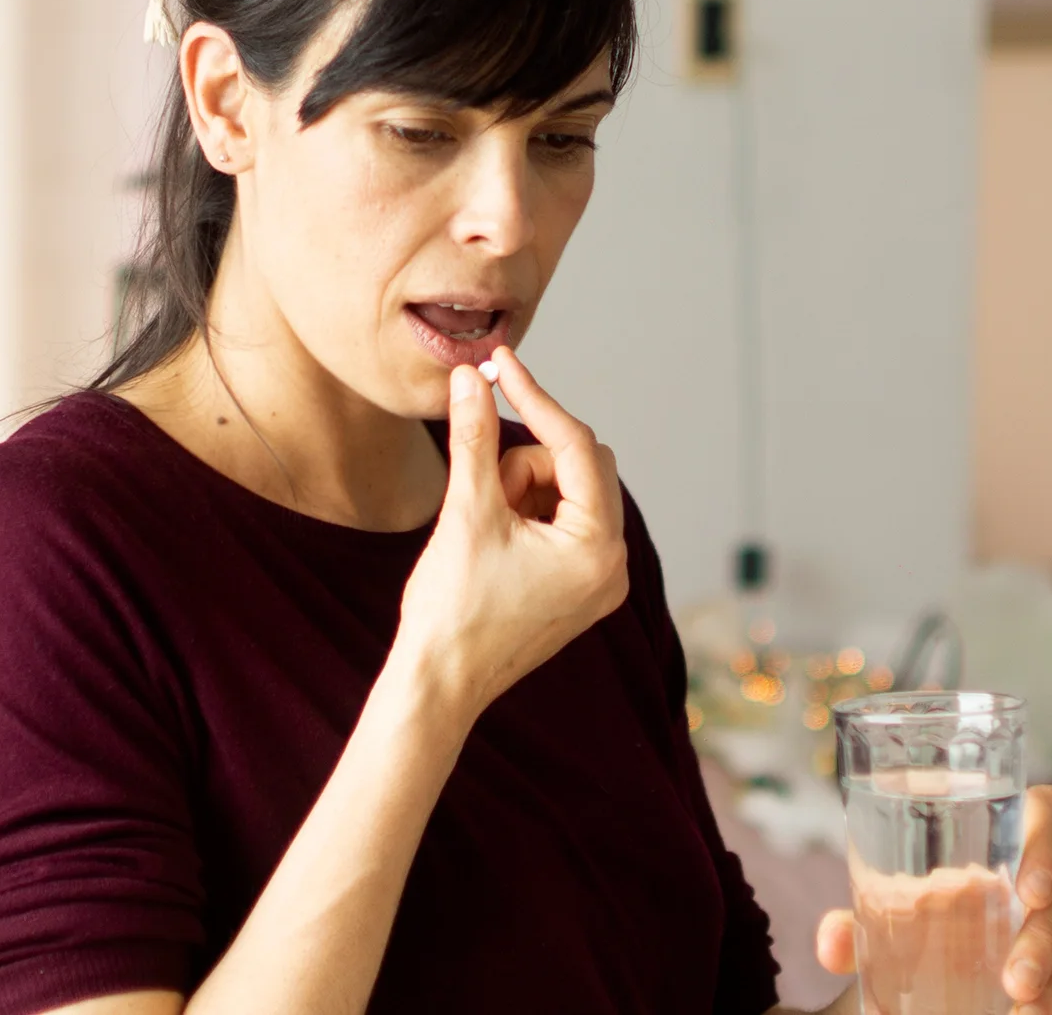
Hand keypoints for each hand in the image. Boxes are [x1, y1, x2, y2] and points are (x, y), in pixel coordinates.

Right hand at [390, 346, 628, 725]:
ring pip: (567, 490)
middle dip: (526, 461)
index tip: (499, 364)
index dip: (535, 398)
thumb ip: (473, 436)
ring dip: (521, 489)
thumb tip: (471, 377)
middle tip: (483, 489)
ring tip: (483, 528)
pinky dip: (526, 514)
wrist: (439, 686)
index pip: (575, 445)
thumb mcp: (465, 512)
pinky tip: (493, 542)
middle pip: (578, 464)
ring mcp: (599, 579)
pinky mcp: (579, 588)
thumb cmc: (452, 609)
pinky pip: (562, 521)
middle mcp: (613, 563)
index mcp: (597, 546)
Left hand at [811, 786, 1051, 1014]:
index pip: (1047, 808)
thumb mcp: (886, 916)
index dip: (1045, 839)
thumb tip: (831, 943)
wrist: (945, 957)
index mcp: (1006, 832)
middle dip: (1045, 934)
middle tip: (1013, 981)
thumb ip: (855, 922)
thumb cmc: (922, 917)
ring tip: (1025, 1010)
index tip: (1026, 890)